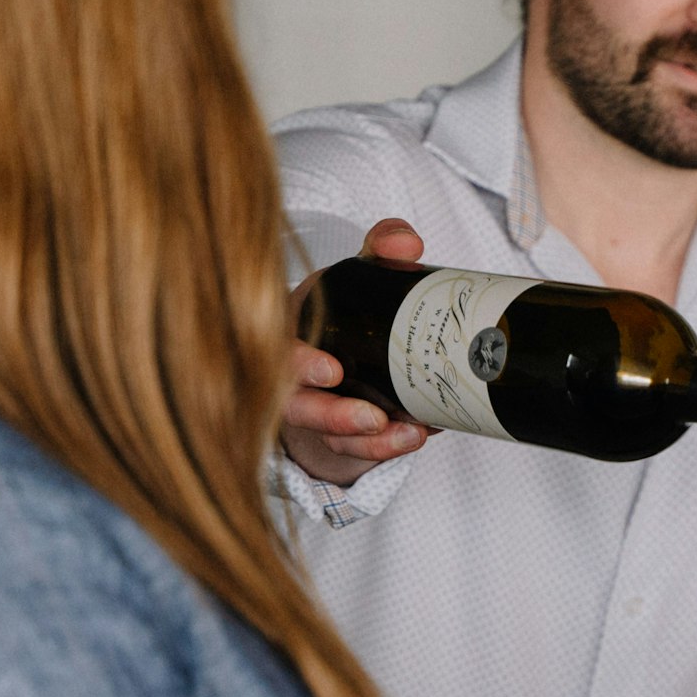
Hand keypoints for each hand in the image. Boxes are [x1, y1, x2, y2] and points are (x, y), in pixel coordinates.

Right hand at [284, 218, 432, 485]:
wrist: (335, 349)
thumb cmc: (337, 310)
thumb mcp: (355, 274)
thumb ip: (379, 250)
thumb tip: (406, 245)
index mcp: (288, 333)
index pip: (278, 353)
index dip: (299, 366)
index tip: (332, 371)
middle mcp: (292, 378)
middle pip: (297, 407)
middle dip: (332, 415)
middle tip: (372, 418)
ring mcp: (315, 411)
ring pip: (330, 436)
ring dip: (370, 442)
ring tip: (410, 435)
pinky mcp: (339, 435)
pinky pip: (355, 450)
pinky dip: (386, 448)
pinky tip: (419, 435)